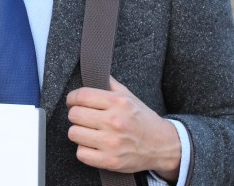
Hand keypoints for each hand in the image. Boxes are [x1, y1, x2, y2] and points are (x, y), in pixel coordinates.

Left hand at [66, 77, 180, 180]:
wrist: (162, 145)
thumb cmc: (142, 119)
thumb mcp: (129, 96)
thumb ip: (109, 83)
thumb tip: (93, 72)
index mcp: (118, 102)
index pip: (81, 96)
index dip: (72, 98)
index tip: (72, 101)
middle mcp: (114, 121)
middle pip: (74, 115)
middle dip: (75, 115)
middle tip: (82, 117)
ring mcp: (111, 143)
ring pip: (74, 134)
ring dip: (78, 132)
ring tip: (87, 131)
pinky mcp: (110, 161)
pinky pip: (81, 153)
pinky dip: (84, 150)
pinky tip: (92, 145)